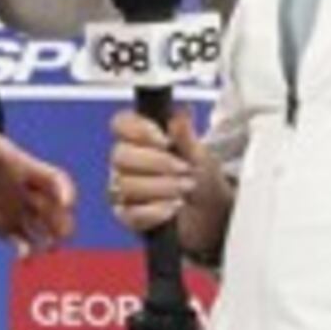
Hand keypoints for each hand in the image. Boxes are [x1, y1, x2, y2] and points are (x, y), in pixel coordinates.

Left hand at [0, 121, 75, 256]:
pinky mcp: (3, 226)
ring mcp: (17, 209)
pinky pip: (21, 241)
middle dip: (62, 221)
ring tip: (49, 251)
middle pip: (54, 208)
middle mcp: (26, 190)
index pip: (54, 179)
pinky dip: (26, 251)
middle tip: (62, 236)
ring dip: (51, 239)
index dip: (66, 190)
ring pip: (43, 227)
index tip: (69, 204)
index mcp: (23, 167)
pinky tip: (24, 259)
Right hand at [103, 106, 204, 235]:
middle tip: (184, 169)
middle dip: (157, 163)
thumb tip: (179, 113)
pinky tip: (173, 208)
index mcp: (138, 139)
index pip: (120, 124)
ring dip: (162, 187)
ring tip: (185, 189)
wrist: (211, 214)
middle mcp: (124, 163)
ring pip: (125, 185)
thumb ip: (186, 135)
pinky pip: (131, 213)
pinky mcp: (128, 216)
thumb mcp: (199, 154)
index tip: (165, 140)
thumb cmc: (200, 178)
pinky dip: (155, 211)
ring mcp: (122, 190)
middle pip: (119, 155)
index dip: (139, 130)